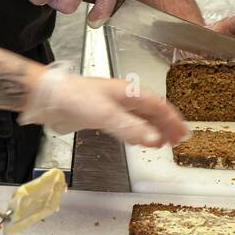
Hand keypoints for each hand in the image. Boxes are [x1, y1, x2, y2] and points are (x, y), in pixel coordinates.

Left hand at [20, 65, 188, 146]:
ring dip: (154, 129)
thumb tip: (155, 140)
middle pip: (152, 111)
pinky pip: (128, 123)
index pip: (159, 106)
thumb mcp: (106, 115)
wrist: (50, 99)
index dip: (173, 120)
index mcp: (130, 93)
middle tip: (178, 140)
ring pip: (141, 117)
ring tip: (164, 141)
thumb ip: (131, 128)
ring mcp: (113, 106)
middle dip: (167, 125)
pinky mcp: (102, 115)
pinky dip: (138, 132)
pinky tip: (138, 139)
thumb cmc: (77, 99)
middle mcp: (125, 97)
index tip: (184, 133)